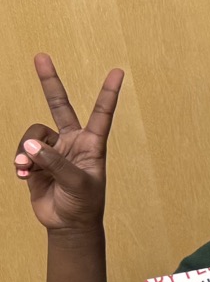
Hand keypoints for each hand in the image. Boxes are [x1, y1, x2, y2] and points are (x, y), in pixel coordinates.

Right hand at [15, 54, 122, 233]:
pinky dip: (20, 162)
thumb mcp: (78, 183)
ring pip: (33, 134)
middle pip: (59, 106)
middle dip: (49, 82)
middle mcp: (72, 142)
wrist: (68, 224)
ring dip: (26, 150)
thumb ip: (55, 162)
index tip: (117, 71)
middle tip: (41, 56)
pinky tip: (25, 175)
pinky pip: (21, 151)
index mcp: (92, 145)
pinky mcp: (36, 161)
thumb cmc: (84, 204)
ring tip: (27, 168)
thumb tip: (30, 146)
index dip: (108, 92)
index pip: (101, 113)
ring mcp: (53, 150)